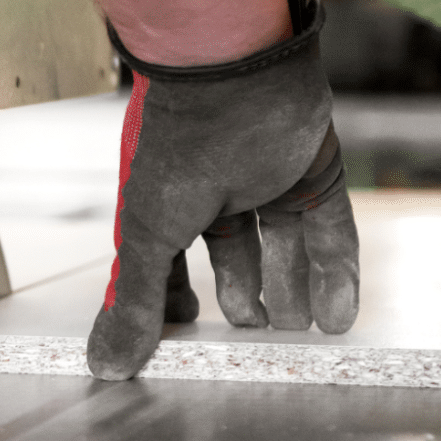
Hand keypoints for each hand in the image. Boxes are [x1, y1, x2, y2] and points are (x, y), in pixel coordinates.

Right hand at [87, 0, 359, 380]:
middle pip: (235, 258)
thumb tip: (105, 366)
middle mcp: (218, 194)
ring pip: (286, 249)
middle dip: (247, 300)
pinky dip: (336, 276)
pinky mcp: (315, 174)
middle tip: (255, 343)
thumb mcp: (147, 237)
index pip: (170, 263)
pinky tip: (336, 319)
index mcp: (167, 204)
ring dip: (293, 294)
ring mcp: (269, 183)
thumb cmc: (176, 148)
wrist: (231, 75)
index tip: (185, 336)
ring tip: (298, 335)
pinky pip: (331, 232)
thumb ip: (135, 301)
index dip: (175, 301)